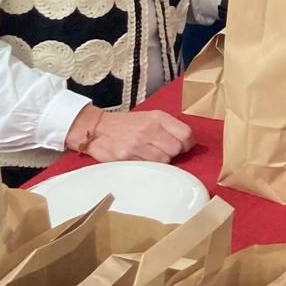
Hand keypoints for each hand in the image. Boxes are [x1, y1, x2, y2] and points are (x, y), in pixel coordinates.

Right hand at [69, 107, 195, 162]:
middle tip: (165, 151)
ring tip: (150, 155)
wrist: (98, 129)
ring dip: (161, 161)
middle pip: (176, 149)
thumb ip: (168, 128)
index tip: (185, 147)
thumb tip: (187, 143)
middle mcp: (149, 129)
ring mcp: (137, 144)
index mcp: (158, 117)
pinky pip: (147, 167)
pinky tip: (141, 160)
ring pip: (164, 161)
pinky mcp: (126, 158)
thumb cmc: (127, 124)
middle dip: (174, 153)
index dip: (188, 144)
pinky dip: (148, 166)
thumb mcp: (149, 118)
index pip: (185, 134)